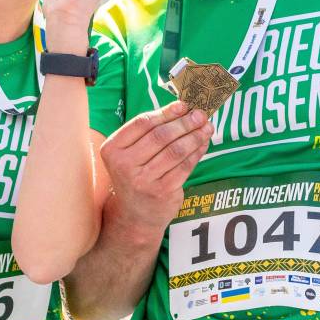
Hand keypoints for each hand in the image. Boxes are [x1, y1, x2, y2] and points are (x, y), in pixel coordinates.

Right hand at [101, 101, 212, 235]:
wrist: (135, 214)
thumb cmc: (136, 174)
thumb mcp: (131, 153)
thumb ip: (150, 132)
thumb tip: (183, 109)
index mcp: (112, 149)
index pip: (142, 123)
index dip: (166, 112)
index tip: (184, 105)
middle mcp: (124, 165)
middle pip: (160, 136)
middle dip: (184, 123)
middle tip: (200, 114)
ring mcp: (143, 180)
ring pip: (175, 150)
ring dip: (194, 136)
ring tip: (206, 127)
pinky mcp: (162, 192)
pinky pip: (185, 166)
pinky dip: (197, 152)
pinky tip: (203, 144)